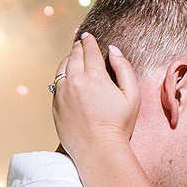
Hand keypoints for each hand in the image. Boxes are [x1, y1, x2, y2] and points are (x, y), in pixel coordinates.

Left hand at [51, 33, 138, 169]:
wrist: (98, 150)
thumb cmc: (119, 124)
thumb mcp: (131, 95)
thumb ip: (124, 68)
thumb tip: (112, 50)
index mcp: (95, 77)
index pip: (90, 51)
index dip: (89, 41)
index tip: (88, 36)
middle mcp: (75, 81)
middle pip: (74, 56)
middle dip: (78, 47)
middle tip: (80, 42)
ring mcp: (62, 94)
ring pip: (62, 68)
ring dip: (68, 59)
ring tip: (73, 56)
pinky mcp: (55, 105)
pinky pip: (56, 84)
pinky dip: (62, 76)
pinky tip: (67, 76)